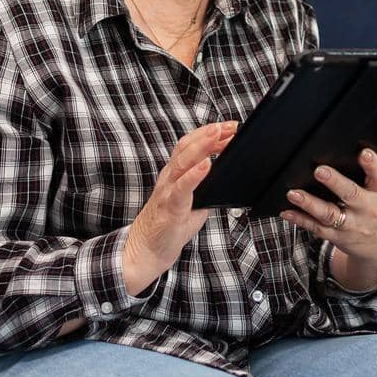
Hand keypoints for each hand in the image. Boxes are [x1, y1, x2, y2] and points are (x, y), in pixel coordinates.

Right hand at [122, 121, 236, 295]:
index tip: (230, 127)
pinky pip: (181, 188)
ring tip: (218, 135)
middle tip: (230, 125)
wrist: (147, 250)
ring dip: (202, 146)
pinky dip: (195, 175)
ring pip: (182, 162)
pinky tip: (207, 165)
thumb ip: (206, 185)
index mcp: (175, 174)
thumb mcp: (193, 200)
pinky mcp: (169, 207)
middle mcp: (169, 178)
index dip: (209, 134)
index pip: (190, 146)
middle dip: (209, 133)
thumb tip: (228, 174)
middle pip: (186, 147)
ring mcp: (167, 191)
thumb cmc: (171, 225)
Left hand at [281, 149, 376, 292]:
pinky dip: (301, 219)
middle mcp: (367, 209)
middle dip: (335, 182)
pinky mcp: (338, 236)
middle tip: (319, 170)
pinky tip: (287, 212)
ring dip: (310, 204)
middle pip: (351, 194)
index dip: (372, 164)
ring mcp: (352, 225)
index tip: (364, 153)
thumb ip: (367, 177)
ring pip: (329, 214)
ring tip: (294, 193)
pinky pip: (317, 228)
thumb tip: (338, 154)